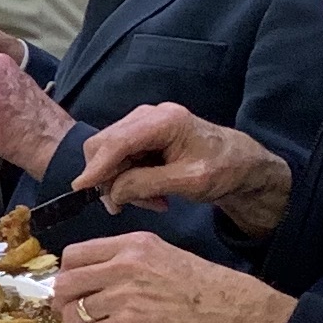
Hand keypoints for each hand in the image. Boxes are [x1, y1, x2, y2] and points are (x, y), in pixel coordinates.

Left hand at [44, 231, 298, 322]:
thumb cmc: (207, 288)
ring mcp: (126, 294)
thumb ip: (126, 262)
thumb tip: (94, 280)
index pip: (74, 255)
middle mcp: (124, 264)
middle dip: (67, 303)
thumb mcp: (163, 255)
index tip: (74, 289)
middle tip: (79, 315)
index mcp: (132, 244)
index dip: (67, 276)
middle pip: (66, 284)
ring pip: (76, 313)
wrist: (236, 312)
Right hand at [70, 101, 292, 235]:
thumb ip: (146, 184)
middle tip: (128, 206)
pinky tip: (152, 194)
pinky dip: (129, 180)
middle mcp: (148, 116)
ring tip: (152, 202)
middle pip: (104, 145)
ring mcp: (143, 124)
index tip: (81, 188)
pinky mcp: (142, 136)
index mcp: (164, 121)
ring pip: (109, 155)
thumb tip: (112, 192)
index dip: (96, 166)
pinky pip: (119, 159)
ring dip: (122, 183)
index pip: (116, 142)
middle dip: (111, 179)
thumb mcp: (188, 182)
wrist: (242, 164)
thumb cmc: (224, 169)